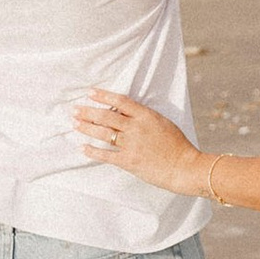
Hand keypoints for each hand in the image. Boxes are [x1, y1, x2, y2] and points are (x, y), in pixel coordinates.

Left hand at [72, 87, 205, 192]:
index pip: (120, 101)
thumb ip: (144, 117)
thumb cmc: (178, 145)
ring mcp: (132, 145)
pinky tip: (83, 147)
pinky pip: (106, 155)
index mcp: (146, 116)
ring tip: (75, 124)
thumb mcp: (162, 123)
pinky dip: (93, 151)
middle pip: (107, 116)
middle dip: (88, 112)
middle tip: (74, 109)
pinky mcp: (129, 161)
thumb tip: (125, 113)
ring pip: (104, 133)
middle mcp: (136, 128)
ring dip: (87, 128)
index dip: (104, 95)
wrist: (184, 167)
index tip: (91, 92)